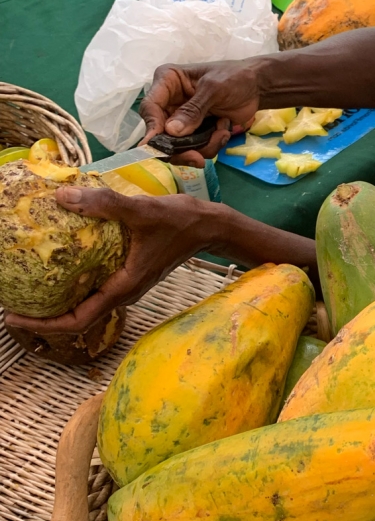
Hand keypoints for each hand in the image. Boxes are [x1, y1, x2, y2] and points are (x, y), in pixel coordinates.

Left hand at [5, 188, 213, 334]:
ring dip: (57, 299)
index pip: (78, 320)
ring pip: (87, 302)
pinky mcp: (130, 272)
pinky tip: (60, 261)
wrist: (210, 225)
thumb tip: (62, 196)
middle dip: (43, 315)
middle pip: (78, 316)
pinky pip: (96, 285)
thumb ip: (104, 204)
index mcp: (124, 288)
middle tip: (12, 302)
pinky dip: (74, 281)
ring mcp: (127, 283)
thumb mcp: (141, 211)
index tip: (14, 318)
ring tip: (29, 285)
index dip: (43, 324)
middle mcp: (124, 292)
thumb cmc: (181, 222)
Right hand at [139, 60, 268, 165]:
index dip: (152, 129)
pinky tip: (224, 131)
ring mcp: (181, 119)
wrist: (257, 87)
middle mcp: (169, 102)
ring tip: (223, 132)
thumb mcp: (213, 89)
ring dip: (201, 147)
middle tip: (198, 158)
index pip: (150, 107)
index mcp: (167, 82)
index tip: (157, 147)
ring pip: (178, 146)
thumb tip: (171, 131)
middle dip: (180, 149)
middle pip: (161, 134)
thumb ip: (193, 110)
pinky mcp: (195, 132)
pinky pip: (194, 148)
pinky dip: (210, 146)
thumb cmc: (234, 77)